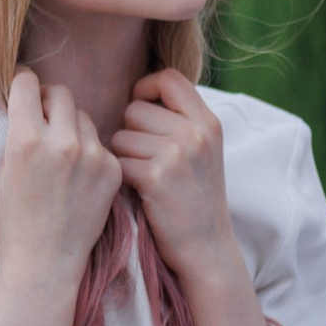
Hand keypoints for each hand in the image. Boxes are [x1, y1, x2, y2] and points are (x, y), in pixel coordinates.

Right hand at [0, 71, 120, 298]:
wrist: (46, 260)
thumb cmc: (16, 217)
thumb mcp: (4, 167)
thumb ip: (17, 130)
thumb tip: (21, 98)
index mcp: (26, 140)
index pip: (27, 84)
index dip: (23, 84)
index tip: (24, 89)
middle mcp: (62, 143)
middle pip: (61, 93)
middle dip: (50, 100)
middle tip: (44, 118)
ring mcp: (92, 156)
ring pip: (84, 116)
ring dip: (72, 125)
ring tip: (62, 154)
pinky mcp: (112, 170)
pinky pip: (101, 143)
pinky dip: (90, 150)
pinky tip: (80, 174)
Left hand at [111, 70, 238, 288]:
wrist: (207, 247)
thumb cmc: (195, 199)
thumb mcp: (203, 151)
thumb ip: (179, 120)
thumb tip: (136, 96)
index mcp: (208, 122)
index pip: (169, 78)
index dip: (146, 88)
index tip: (141, 109)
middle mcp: (196, 133)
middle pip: (136, 109)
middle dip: (131, 132)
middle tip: (146, 159)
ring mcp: (177, 155)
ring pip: (121, 136)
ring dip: (123, 157)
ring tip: (145, 178)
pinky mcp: (156, 178)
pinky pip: (117, 161)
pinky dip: (121, 177)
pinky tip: (139, 191)